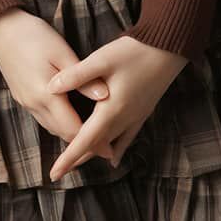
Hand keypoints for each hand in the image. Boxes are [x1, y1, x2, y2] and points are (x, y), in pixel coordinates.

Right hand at [0, 7, 118, 160]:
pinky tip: (72, 122)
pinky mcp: (22, 98)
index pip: (73, 129)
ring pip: (52, 128)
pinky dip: (60, 125)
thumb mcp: (62, 53)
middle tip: (107, 148)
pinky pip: (44, 119)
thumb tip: (106, 96)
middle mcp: (34, 105)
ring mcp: (26, 103)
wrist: (1, 29)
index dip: (93, 141)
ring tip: (93, 140)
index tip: (111, 150)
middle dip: (84, 144)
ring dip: (71, 135)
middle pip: (62, 133)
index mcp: (46, 95)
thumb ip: (83, 78)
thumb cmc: (34, 36)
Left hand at [40, 35, 189, 181]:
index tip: (54, 174)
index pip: (85, 141)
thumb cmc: (135, 51)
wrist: (170, 46)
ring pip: (110, 144)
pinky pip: (128, 138)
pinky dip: (117, 150)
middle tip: (60, 171)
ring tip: (78, 163)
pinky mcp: (144, 111)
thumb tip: (50, 89)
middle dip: (77, 159)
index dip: (68, 158)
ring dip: (94, 154)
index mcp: (111, 110)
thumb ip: (75, 75)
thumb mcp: (101, 59)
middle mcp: (124, 119)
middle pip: (97, 146)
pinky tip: (113, 159)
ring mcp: (136, 116)